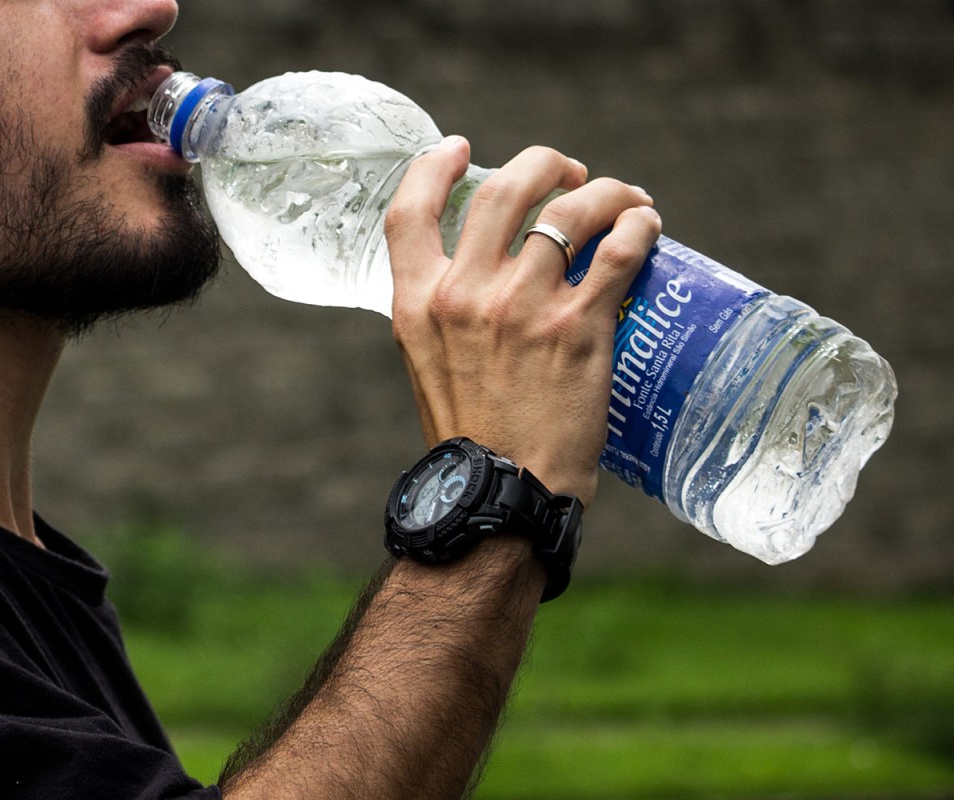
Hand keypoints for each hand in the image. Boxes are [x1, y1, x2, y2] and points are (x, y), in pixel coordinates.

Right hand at [386, 137, 661, 505]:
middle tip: (568, 173)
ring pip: (570, 209)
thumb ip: (444, 315)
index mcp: (418, 305)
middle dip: (543, 164)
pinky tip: (646, 226)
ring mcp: (522, 307)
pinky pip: (618, 250)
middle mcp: (465, 295)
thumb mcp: (429, 367)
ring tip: (624, 199)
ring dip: (605, 191)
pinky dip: (638, 226)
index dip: (432, 166)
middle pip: (504, 190)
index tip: (458, 148)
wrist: (501, 496)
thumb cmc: (471, 439)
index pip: (408, 212)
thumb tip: (480, 279)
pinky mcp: (578, 327)